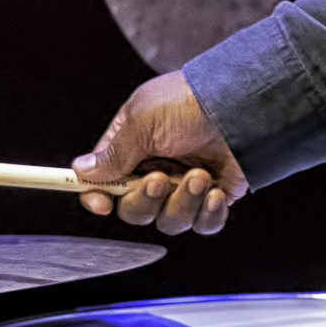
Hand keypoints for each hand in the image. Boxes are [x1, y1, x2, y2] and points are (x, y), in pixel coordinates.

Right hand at [73, 71, 248, 234]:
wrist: (244, 104)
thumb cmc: (191, 102)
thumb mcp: (144, 120)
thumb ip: (113, 152)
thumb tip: (81, 171)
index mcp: (133, 147)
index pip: (103, 183)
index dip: (98, 197)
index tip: (101, 203)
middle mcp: (157, 169)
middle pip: (134, 210)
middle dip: (145, 200)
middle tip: (160, 179)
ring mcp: (186, 185)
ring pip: (169, 221)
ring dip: (182, 202)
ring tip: (200, 175)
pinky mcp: (214, 196)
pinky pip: (203, 224)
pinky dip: (207, 214)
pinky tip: (216, 192)